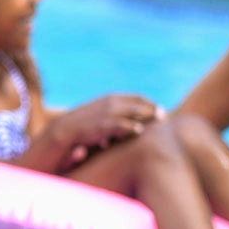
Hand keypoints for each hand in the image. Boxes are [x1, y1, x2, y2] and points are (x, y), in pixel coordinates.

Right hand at [45, 94, 164, 170]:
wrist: (64, 130)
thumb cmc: (84, 125)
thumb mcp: (99, 114)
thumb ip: (115, 114)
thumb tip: (132, 123)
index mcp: (111, 98)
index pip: (138, 98)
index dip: (151, 104)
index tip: (160, 110)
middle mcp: (111, 102)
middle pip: (140, 103)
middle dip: (153, 109)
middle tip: (164, 117)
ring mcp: (108, 113)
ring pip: (135, 112)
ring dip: (148, 116)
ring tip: (158, 122)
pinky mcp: (103, 124)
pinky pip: (123, 124)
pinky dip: (132, 127)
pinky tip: (139, 131)